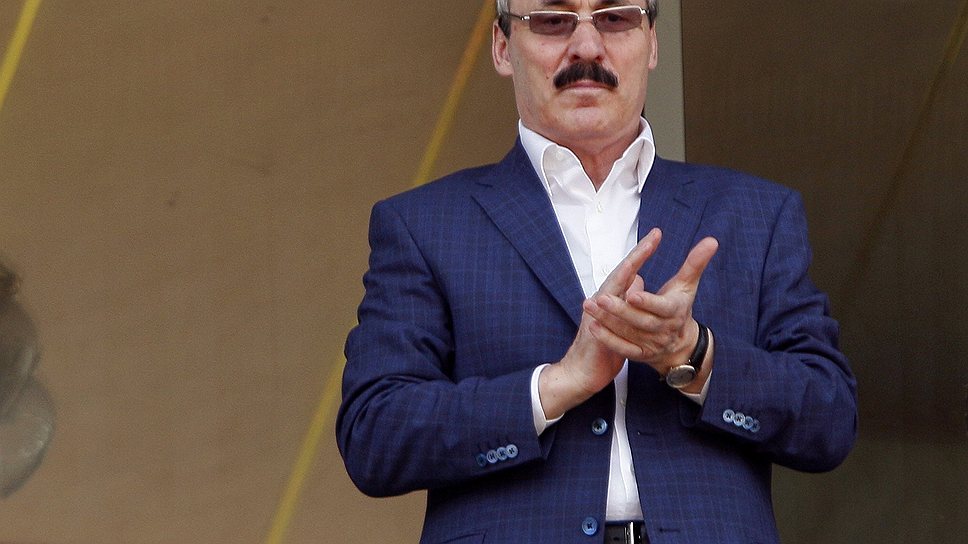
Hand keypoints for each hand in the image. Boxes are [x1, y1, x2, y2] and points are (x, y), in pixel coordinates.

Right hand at [538, 229, 661, 418]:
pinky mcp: (595, 334)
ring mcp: (596, 316)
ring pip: (610, 292)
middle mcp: (601, 302)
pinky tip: (621, 299)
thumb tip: (637, 279)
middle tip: (652, 240)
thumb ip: (627, 298)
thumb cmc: (602, 344)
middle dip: (636, 256)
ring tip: (637, 261)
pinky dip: (614, 307)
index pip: (628, 270)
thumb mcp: (620, 318)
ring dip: (622, 276)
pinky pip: (605, 319)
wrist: (581, 370)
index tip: (657, 235)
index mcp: (611, 297)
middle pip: (619, 274)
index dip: (642, 253)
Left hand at [584, 234, 718, 372]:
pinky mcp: (639, 354)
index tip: (631, 294)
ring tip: (590, 306)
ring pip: (629, 334)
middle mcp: (663, 329)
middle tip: (601, 298)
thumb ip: (696, 263)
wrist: (679, 345)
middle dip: (621, 311)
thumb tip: (712, 240)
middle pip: (641, 322)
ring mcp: (650, 343)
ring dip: (608, 322)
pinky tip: (592, 326)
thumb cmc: (679, 307)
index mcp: (674, 311)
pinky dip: (608, 339)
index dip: (647, 302)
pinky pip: (623, 349)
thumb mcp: (687, 285)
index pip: (661, 307)